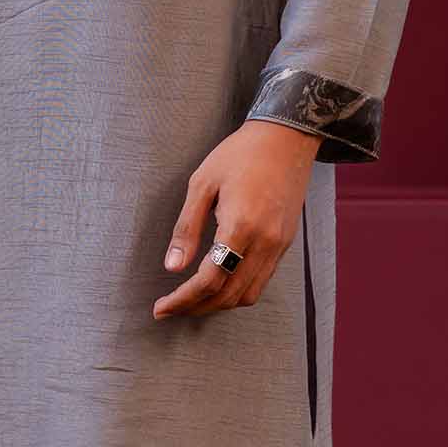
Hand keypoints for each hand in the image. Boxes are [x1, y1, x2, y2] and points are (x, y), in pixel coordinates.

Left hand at [152, 119, 319, 320]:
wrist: (286, 138)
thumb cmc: (239, 154)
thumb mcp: (202, 183)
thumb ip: (186, 228)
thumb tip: (172, 266)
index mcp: (240, 225)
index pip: (209, 279)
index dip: (182, 299)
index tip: (161, 308)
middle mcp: (264, 242)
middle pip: (229, 295)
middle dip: (197, 307)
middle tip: (170, 308)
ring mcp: (278, 245)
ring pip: (248, 294)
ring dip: (218, 304)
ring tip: (192, 301)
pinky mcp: (285, 243)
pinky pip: (261, 281)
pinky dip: (237, 291)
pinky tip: (218, 284)